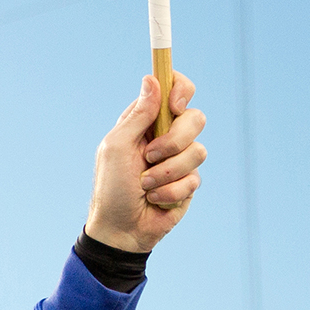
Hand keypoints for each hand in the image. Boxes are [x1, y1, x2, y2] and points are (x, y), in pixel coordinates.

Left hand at [85, 73, 206, 253]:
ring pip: (198, 151)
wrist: (121, 230)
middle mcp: (166, 136)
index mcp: (146, 121)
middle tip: (151, 155)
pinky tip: (155, 199)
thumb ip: (137, 115)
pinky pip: (194, 178)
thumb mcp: (117, 147)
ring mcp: (180, 160)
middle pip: (195, 118)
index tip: (174, 105)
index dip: (181, 90)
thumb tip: (151, 79)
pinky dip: (170, 191)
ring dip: (167, 172)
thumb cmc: (111, 188)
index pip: (174, 90)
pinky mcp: (188, 183)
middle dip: (175, 140)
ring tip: (146, 185)